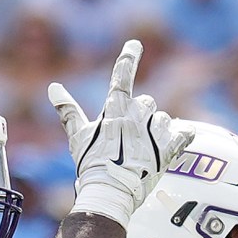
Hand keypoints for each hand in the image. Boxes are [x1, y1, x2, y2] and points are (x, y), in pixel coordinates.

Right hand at [50, 40, 191, 222]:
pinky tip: (179, 140)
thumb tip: (53, 87)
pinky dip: (183, 136)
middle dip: (141, 115)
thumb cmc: (90, 164)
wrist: (109, 192)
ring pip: (164, 118)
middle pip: (146, 102)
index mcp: (115, 109)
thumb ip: (68, 110)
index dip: (129, 57)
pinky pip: (185, 134)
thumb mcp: (77, 136)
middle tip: (130, 137)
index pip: (122, 75)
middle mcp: (137, 115)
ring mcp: (154, 132)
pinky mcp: (169, 150)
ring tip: (146, 149)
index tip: (135, 44)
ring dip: (158, 129)